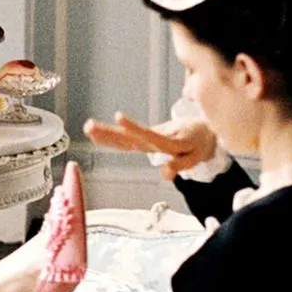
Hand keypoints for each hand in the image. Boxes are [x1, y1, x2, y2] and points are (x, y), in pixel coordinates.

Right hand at [83, 112, 217, 180]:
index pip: (148, 134)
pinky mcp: (145, 137)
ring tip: (87, 128)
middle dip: (109, 132)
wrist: (204, 129)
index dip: (133, 127)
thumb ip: (179, 165)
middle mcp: (155, 137)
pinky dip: (111, 135)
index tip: (118, 117)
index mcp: (168, 141)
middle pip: (129, 135)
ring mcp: (148, 136)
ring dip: (106, 132)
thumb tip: (164, 174)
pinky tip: (97, 135)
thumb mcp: (195, 157)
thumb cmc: (199, 144)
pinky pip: (127, 137)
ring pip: (125, 136)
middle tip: (89, 127)